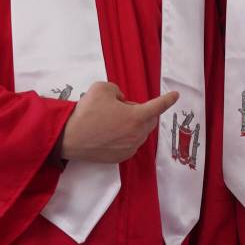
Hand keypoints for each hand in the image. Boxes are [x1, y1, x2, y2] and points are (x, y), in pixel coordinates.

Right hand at [60, 82, 178, 163]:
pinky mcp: (119, 157)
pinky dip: (126, 135)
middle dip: (141, 111)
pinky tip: (110, 132)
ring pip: (140, 132)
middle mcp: (136, 135)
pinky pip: (130, 143)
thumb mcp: (102, 88)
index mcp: (137, 117)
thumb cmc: (86, 112)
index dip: (167, 100)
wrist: (69, 138)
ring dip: (133, 124)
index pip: (158, 106)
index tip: (175, 96)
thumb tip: (121, 101)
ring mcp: (129, 148)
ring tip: (112, 119)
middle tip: (122, 106)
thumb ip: (118, 90)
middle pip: (149, 120)